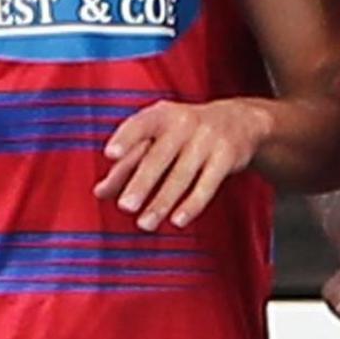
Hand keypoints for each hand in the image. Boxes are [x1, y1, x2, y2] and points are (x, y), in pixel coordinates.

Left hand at [96, 98, 272, 229]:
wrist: (239, 120)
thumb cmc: (185, 132)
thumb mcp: (157, 137)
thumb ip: (128, 162)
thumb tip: (100, 191)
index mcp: (160, 115)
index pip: (139, 125)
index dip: (124, 139)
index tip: (110, 155)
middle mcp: (183, 123)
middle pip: (158, 157)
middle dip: (141, 183)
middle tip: (125, 206)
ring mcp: (206, 139)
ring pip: (181, 176)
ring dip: (162, 202)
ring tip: (145, 223)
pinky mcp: (226, 157)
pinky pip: (207, 184)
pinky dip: (192, 204)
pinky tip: (178, 220)